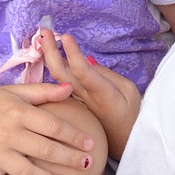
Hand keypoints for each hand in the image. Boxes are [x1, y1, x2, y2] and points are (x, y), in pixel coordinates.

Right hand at [0, 82, 95, 174]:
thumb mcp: (14, 92)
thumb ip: (43, 91)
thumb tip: (71, 87)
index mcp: (18, 112)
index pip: (52, 125)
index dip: (73, 136)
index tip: (90, 144)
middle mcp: (7, 133)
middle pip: (44, 150)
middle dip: (68, 159)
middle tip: (87, 165)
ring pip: (27, 172)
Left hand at [39, 30, 140, 157]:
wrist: (126, 144)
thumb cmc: (131, 116)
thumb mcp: (129, 91)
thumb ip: (108, 75)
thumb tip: (88, 61)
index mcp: (101, 93)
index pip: (83, 72)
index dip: (73, 54)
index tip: (66, 36)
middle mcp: (84, 98)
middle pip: (61, 74)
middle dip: (51, 50)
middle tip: (45, 31)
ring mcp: (76, 103)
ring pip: (57, 80)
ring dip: (49, 58)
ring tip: (43, 39)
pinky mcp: (73, 107)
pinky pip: (59, 88)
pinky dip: (53, 69)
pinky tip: (48, 58)